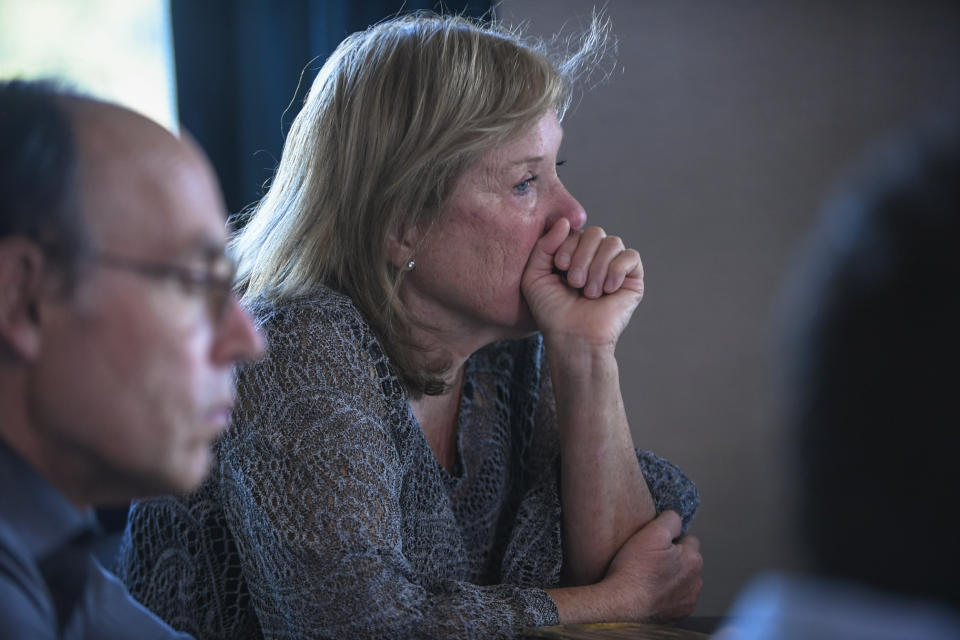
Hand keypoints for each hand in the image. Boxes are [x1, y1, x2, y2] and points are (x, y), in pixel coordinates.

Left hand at [522, 217, 642, 348]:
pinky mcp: (632, 279)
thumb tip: (565, 221)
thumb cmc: (552, 312)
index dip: (567, 244)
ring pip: (613, 242)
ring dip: (597, 267)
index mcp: (573, 254)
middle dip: (582, 256)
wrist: (572, 337)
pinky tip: (607, 290)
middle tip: (574, 283)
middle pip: (595, 232)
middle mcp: (595, 258)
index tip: (559, 267)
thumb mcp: (534, 276)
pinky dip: (616, 270)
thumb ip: (544, 245)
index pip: (575, 230)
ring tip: (589, 292)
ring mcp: (614, 267)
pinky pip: (631, 256)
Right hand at [604, 510, 702, 621]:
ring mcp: (688, 601)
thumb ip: (671, 520)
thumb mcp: (652, 533)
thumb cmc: (634, 569)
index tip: (655, 544)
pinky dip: (667, 594)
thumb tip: (676, 518)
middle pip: (687, 561)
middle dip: (674, 559)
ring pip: (682, 580)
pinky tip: (650, 591)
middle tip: (650, 560)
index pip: (688, 540)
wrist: (620, 605)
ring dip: (672, 577)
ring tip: (648, 576)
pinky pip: (676, 599)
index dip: (670, 539)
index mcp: (693, 560)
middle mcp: (695, 582)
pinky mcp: (678, 615)